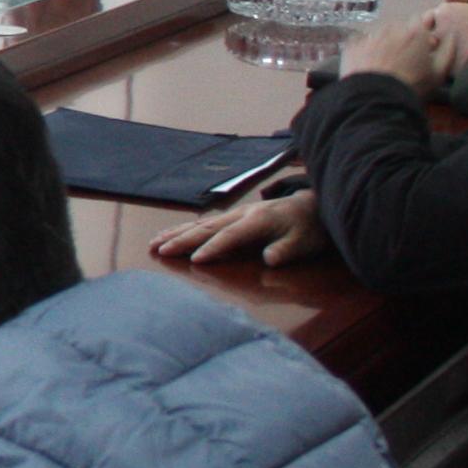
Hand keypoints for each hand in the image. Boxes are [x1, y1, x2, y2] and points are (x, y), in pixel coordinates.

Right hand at [149, 187, 330, 268]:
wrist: (313, 207)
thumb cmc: (310, 228)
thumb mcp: (305, 242)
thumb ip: (287, 249)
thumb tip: (270, 259)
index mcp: (258, 220)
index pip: (231, 236)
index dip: (213, 248)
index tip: (195, 260)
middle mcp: (242, 214)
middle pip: (207, 228)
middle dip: (182, 239)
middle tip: (159, 250)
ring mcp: (235, 214)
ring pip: (200, 224)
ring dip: (176, 233)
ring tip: (154, 243)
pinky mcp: (232, 217)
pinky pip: (204, 223)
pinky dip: (184, 228)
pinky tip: (171, 234)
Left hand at [341, 0, 467, 96]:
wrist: (376, 97)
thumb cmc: (412, 85)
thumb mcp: (439, 72)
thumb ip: (449, 51)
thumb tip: (452, 37)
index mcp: (415, 32)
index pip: (419, 21)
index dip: (421, 33)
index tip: (421, 45)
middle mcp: (391, 28)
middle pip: (398, 27)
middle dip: (402, 38)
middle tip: (403, 58)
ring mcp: (369, 36)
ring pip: (379, 35)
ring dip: (383, 44)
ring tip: (385, 64)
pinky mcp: (352, 46)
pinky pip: (360, 44)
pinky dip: (365, 51)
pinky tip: (369, 66)